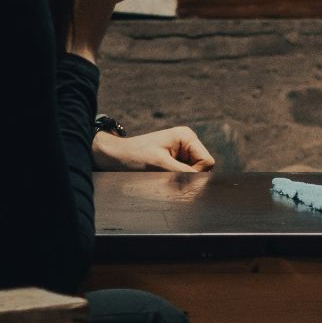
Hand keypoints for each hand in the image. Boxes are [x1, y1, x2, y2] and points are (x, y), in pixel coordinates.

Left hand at [92, 126, 217, 171]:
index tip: (176, 176)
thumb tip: (204, 186)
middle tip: (166, 178)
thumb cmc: (134, 158)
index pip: (207, 162)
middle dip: (187, 178)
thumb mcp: (161, 166)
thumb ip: (185, 175)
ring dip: (180, 181)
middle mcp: (187, 143)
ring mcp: (181, 152)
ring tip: (161, 177)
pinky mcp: (174, 161)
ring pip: (193, 175)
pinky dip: (174, 182)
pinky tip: (160, 178)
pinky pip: (183, 177)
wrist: (114, 158)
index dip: (196, 174)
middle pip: (202, 169)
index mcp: (187, 137)